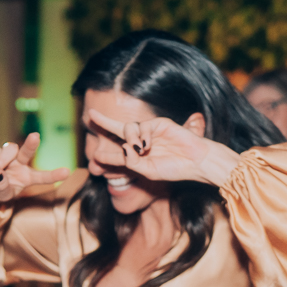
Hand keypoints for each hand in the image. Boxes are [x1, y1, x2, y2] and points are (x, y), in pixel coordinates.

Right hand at [0, 133, 69, 204]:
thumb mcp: (0, 196)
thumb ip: (2, 188)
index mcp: (27, 177)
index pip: (42, 176)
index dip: (53, 174)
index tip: (66, 172)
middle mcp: (20, 163)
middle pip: (27, 151)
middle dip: (31, 144)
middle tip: (35, 136)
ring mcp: (6, 155)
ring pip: (6, 152)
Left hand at [86, 109, 237, 185]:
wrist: (195, 163)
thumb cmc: (174, 169)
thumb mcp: (148, 172)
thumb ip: (132, 163)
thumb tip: (120, 149)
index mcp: (139, 156)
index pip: (118, 153)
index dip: (105, 154)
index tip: (93, 156)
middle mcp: (142, 142)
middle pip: (118, 130)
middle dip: (104, 122)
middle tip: (91, 115)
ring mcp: (150, 132)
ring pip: (128, 127)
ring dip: (129, 138)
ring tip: (138, 149)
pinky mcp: (159, 123)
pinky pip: (143, 126)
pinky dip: (142, 136)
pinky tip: (147, 145)